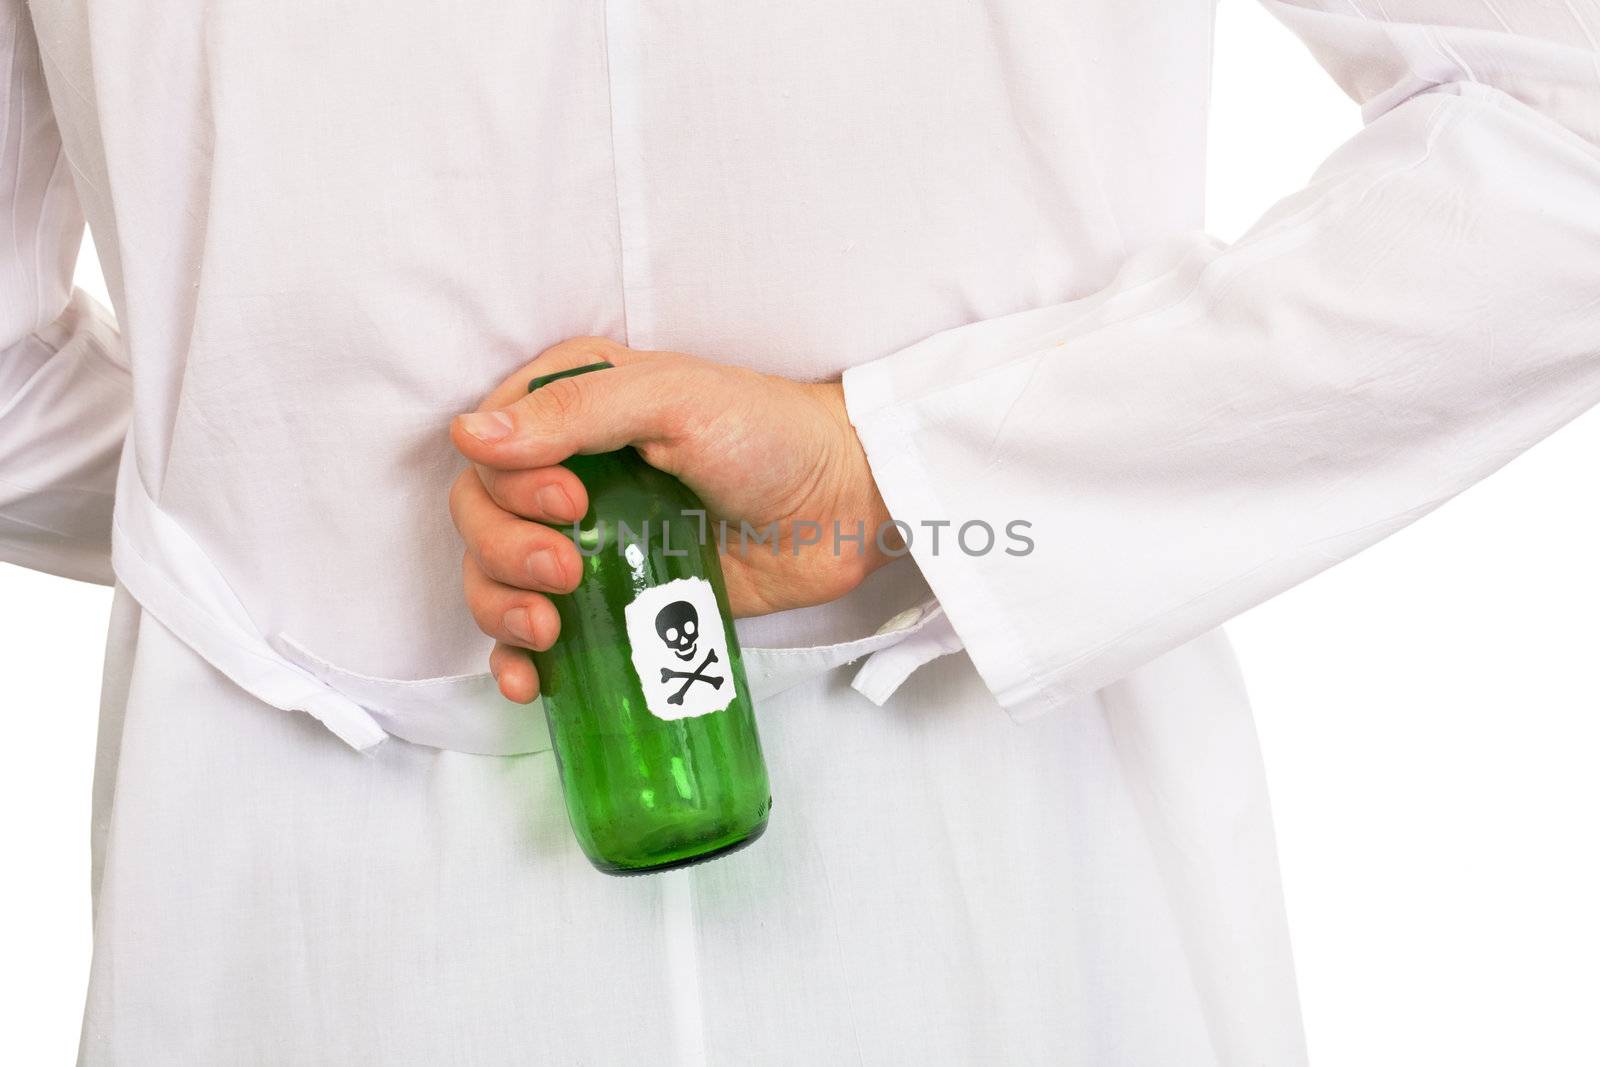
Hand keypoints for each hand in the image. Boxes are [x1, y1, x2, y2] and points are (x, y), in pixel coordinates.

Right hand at [448, 337, 896, 701]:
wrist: (842, 506)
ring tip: (549, 627)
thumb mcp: (674, 399)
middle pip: (479, 517)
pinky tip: (527, 677)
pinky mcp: (613, 599)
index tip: (568, 500)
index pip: (486, 448)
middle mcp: (566, 468)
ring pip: (495, 577)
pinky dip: (515, 659)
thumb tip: (469, 435)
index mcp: (572, 405)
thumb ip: (577, 411)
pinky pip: (536, 634)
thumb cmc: (769, 434)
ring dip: (501, 607)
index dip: (506, 483)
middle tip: (566, 567)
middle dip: (504, 550)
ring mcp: (586, 539)